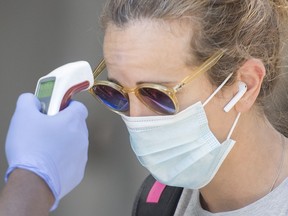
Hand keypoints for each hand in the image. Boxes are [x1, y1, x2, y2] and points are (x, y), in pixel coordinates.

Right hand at [5, 93, 88, 209]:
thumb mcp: (23, 116)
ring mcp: (82, 155)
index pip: (79, 107)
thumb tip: (31, 99)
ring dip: (64, 143)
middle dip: (64, 125)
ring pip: (76, 144)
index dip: (68, 106)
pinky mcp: (78, 171)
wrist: (33, 182)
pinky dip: (64, 160)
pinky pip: (73, 161)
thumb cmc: (31, 149)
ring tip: (46, 148)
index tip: (58, 109)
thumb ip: (28, 101)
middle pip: (77, 126)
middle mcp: (82, 137)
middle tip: (47, 129)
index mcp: (73, 121)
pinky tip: (49, 162)